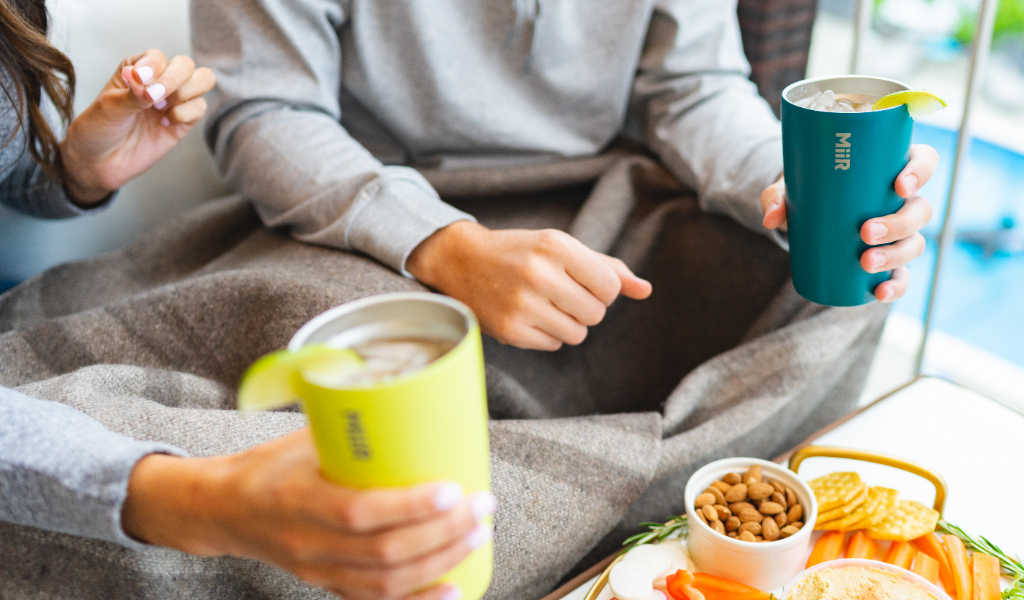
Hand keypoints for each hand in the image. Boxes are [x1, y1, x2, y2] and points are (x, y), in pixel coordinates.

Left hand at [60, 49, 215, 204]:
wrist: (99, 161)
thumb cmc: (99, 128)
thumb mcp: (110, 107)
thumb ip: (134, 95)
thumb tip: (153, 88)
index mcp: (137, 68)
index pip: (157, 58)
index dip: (154, 68)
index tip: (139, 80)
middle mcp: (159, 81)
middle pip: (186, 65)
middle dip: (175, 79)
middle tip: (156, 98)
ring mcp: (173, 101)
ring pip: (202, 80)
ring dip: (185, 93)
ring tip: (162, 108)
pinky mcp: (183, 122)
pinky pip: (200, 107)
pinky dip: (185, 114)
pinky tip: (165, 124)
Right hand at [122, 429, 493, 599]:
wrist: (223, 510)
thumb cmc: (271, 464)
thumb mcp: (304, 438)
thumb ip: (353, 427)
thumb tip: (412, 395)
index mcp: (297, 498)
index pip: (359, 512)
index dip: (410, 507)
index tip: (453, 488)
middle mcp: (307, 543)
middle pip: (384, 553)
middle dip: (442, 533)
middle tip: (481, 507)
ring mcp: (318, 570)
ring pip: (386, 583)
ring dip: (440, 562)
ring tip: (477, 536)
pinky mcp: (327, 585)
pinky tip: (454, 588)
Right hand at [406, 221, 652, 350]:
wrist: (462, 261)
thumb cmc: (523, 252)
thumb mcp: (563, 248)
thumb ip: (607, 267)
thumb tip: (646, 290)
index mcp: (556, 246)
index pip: (610, 287)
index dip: (602, 289)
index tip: (582, 282)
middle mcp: (538, 274)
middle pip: (596, 314)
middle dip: (586, 307)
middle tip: (561, 294)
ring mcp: (522, 304)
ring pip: (578, 334)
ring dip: (568, 323)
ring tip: (545, 305)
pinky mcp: (510, 330)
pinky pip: (553, 344)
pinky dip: (547, 334)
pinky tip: (529, 315)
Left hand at [760, 144, 937, 301]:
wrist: (805, 215)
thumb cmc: (808, 189)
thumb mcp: (791, 188)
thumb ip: (776, 197)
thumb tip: (771, 218)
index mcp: (890, 169)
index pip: (923, 162)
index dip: (920, 172)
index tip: (900, 186)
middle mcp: (903, 201)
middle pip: (920, 210)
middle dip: (898, 224)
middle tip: (866, 232)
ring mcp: (899, 233)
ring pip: (914, 243)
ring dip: (895, 255)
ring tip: (866, 262)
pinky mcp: (889, 259)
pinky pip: (902, 274)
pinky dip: (895, 285)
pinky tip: (880, 292)